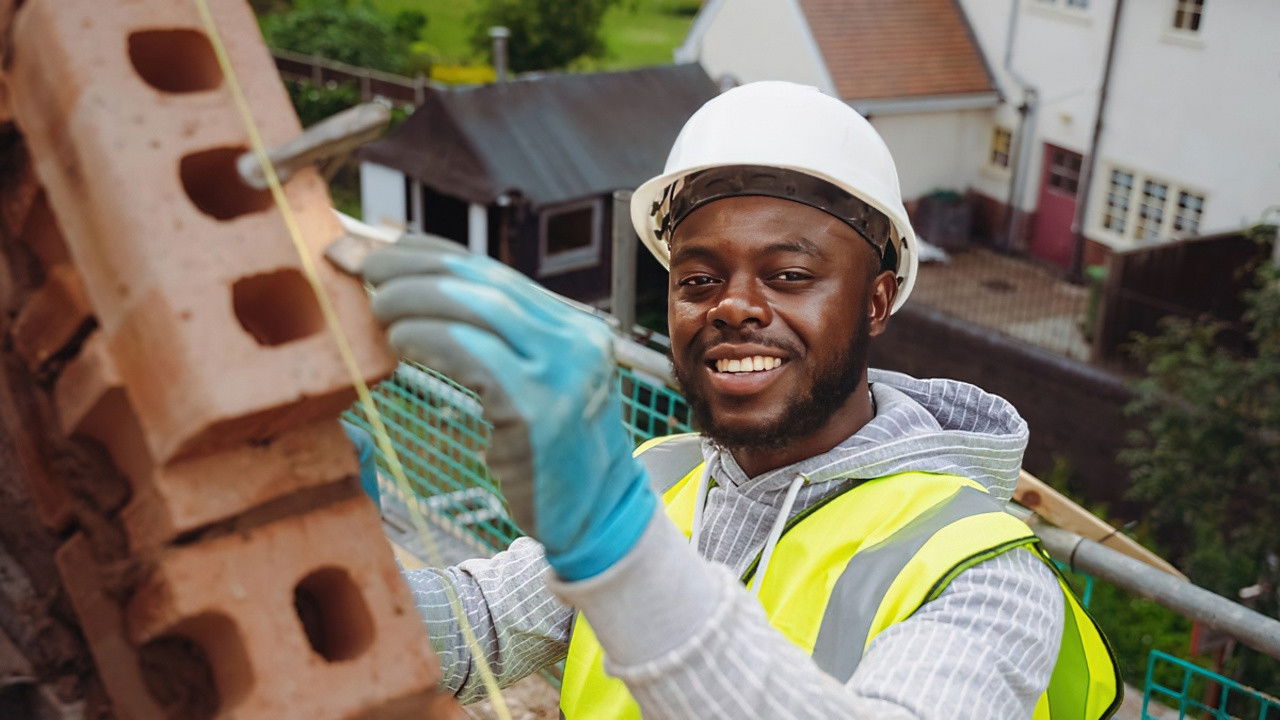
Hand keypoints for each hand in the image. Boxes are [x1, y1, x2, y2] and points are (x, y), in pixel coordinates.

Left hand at [363, 235, 655, 580]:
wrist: (598, 522)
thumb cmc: (549, 458)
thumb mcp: (536, 388)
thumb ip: (496, 347)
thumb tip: (415, 302)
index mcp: (575, 327)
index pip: (492, 272)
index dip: (428, 253)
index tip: (377, 249)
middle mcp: (578, 340)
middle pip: (482, 281)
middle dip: (411, 266)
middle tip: (359, 267)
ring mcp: (564, 374)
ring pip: (478, 308)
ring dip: (414, 298)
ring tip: (374, 306)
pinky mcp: (542, 411)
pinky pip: (475, 355)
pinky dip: (429, 338)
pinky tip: (398, 341)